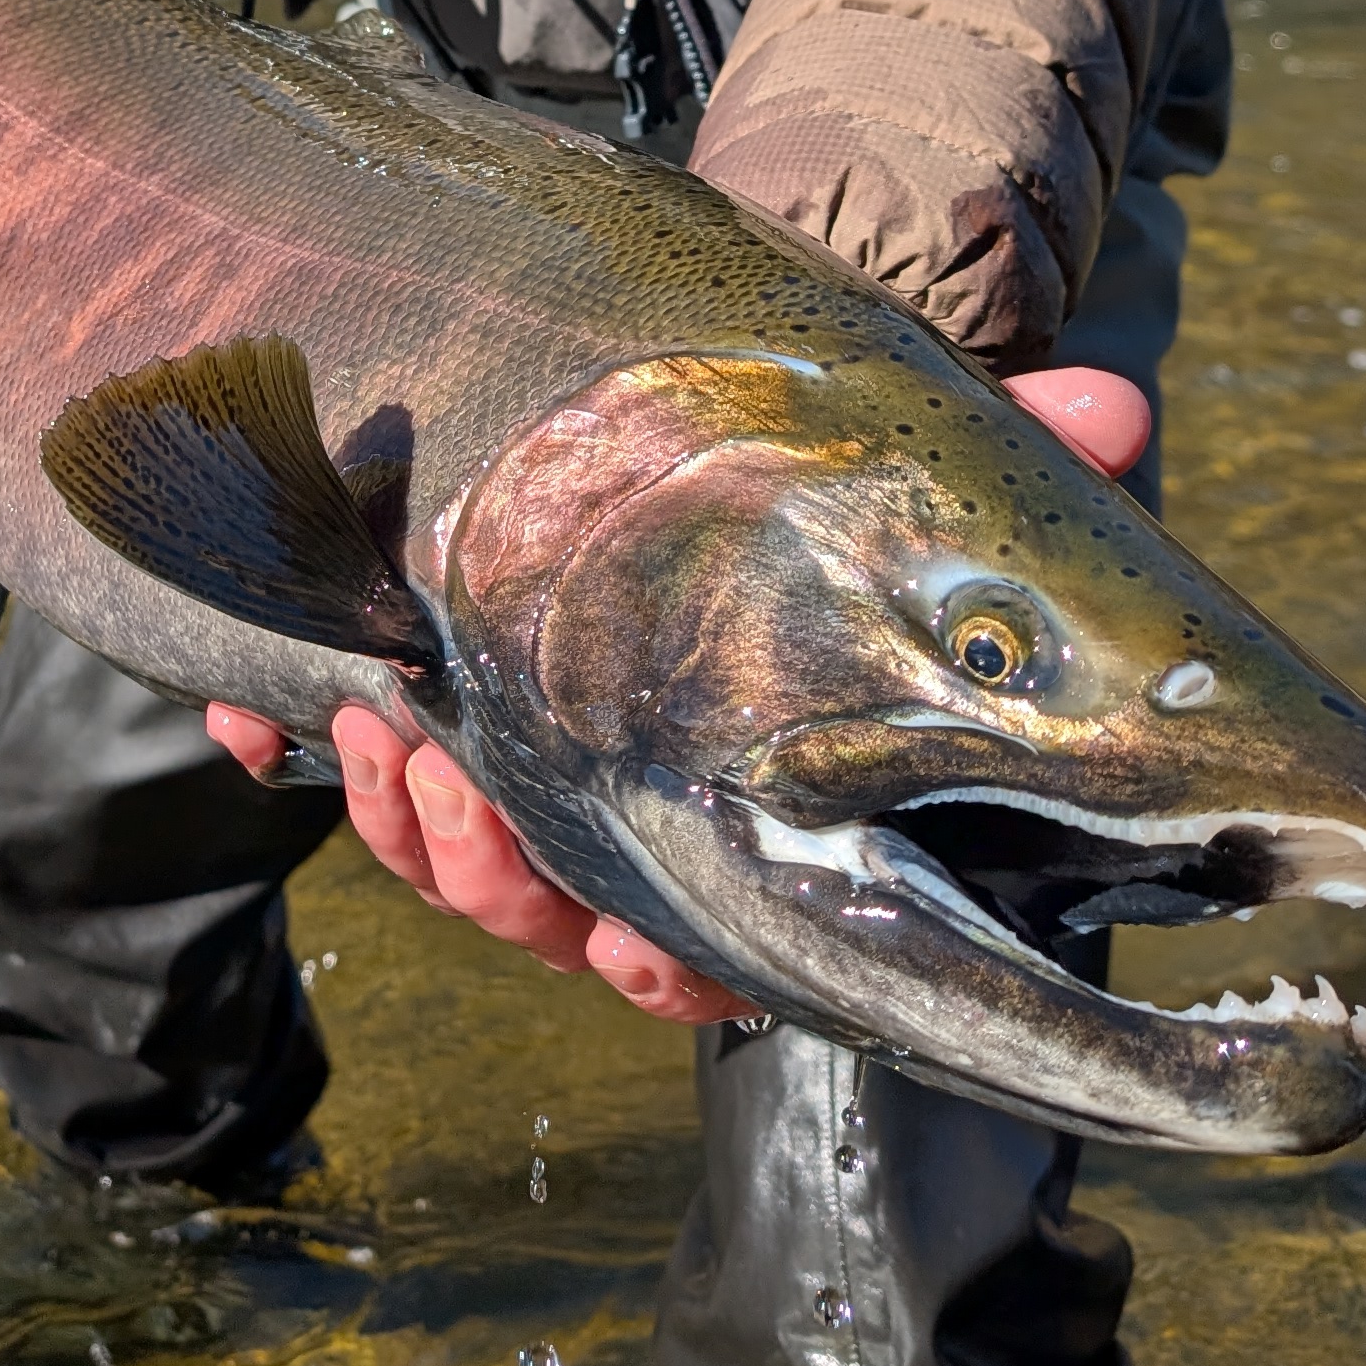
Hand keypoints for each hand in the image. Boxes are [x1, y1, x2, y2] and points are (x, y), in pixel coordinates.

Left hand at [199, 363, 1155, 1023]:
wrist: (708, 391)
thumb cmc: (834, 466)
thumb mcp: (919, 455)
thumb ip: (1016, 445)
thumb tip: (1113, 412)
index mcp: (757, 811)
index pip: (715, 950)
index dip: (669, 975)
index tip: (638, 957)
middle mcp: (630, 813)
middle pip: (543, 911)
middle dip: (487, 874)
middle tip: (455, 779)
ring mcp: (520, 757)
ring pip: (445, 845)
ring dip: (400, 810)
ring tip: (377, 715)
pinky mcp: (425, 683)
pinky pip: (338, 741)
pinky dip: (286, 726)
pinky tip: (251, 694)